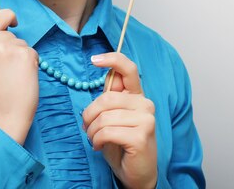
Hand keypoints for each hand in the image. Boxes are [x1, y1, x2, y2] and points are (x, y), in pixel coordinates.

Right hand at [0, 9, 38, 144]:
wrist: (1, 119)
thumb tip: (8, 24)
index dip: (7, 17)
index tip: (14, 22)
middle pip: (8, 33)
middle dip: (11, 47)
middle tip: (5, 72)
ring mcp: (4, 48)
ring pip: (21, 42)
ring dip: (21, 56)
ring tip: (11, 77)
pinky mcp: (23, 54)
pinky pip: (33, 52)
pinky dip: (32, 63)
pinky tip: (22, 78)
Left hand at [82, 52, 157, 188]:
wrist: (137, 173)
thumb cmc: (122, 144)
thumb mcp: (113, 118)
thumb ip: (111, 99)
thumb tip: (105, 76)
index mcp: (137, 96)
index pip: (128, 69)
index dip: (112, 59)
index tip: (94, 60)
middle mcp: (145, 104)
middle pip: (107, 98)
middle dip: (89, 114)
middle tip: (87, 128)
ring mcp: (146, 120)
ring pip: (104, 117)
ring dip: (91, 131)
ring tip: (94, 139)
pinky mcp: (141, 136)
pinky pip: (107, 132)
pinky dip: (97, 140)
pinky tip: (99, 146)